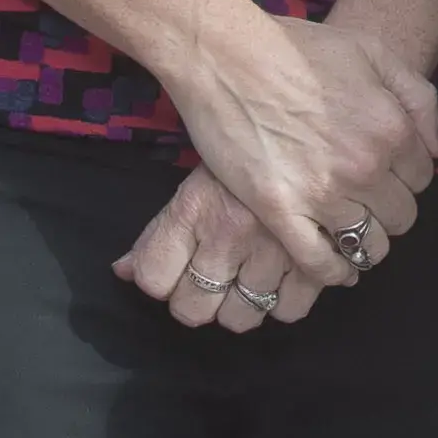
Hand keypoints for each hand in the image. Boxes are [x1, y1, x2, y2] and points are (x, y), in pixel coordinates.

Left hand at [112, 166, 330, 331]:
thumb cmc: (247, 149)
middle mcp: (229, 234)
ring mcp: (273, 250)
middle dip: (199, 300)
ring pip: (241, 317)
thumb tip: (122, 271)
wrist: (311, 120)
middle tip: (215, 281)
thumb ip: (159, 232)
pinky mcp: (315, 258)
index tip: (176, 272)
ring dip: (243, 304)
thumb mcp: (197, 183)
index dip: (161, 281)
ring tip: (251, 279)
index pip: (153, 277)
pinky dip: (287, 300)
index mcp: (194, 208)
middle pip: (192, 309)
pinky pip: (289, 311)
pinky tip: (286, 277)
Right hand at [164, 7, 437, 280]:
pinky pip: (319, 264)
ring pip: (367, 246)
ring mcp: (322, 194)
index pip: (422, 178)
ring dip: (364, 242)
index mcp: (391, 128)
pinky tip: (335, 268)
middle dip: (389, 210)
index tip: (386, 173)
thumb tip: (437, 149)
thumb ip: (417, 97)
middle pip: (401, 217)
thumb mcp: (372, 50)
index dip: (405, 176)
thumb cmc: (297, 48)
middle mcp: (364, 167)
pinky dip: (333, 273)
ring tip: (350, 230)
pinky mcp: (280, 212)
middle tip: (366, 199)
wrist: (227, 57)